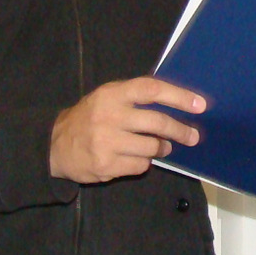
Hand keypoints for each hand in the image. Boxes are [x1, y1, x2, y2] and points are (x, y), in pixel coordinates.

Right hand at [50, 77, 204, 183]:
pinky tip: (136, 157)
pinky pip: (141, 165)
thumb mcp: (107, 98)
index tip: (199, 105)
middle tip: (192, 136)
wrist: (55, 145)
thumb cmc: (89, 118)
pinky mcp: (106, 165)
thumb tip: (177, 104)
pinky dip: (145, 162)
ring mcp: (107, 142)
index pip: (152, 90)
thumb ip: (135, 98)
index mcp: (112, 94)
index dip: (179, 96)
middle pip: (157, 122)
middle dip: (180, 130)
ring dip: (161, 148)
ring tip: (161, 147)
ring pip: (152, 147)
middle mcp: (110, 116)